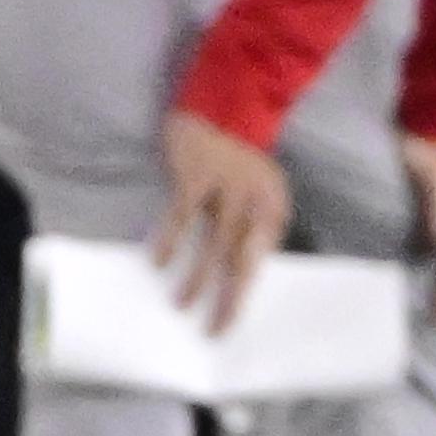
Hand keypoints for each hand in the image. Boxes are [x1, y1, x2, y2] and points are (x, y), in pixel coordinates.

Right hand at [155, 110, 293, 334]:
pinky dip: (171, 239)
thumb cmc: (235, 162)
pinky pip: (183, 214)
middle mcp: (256, 197)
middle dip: (229, 296)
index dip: (247, 291)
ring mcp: (227, 186)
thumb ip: (253, 228)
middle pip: (243, 256)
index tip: (231, 322)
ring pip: (214, 241)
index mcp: (274, 204)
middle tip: (215, 327)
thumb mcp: (258, 192)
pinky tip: (161, 262)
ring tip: (183, 304)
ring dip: (198, 276)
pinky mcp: (198, 174)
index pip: (262, 257)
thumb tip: (239, 276)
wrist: (219, 108)